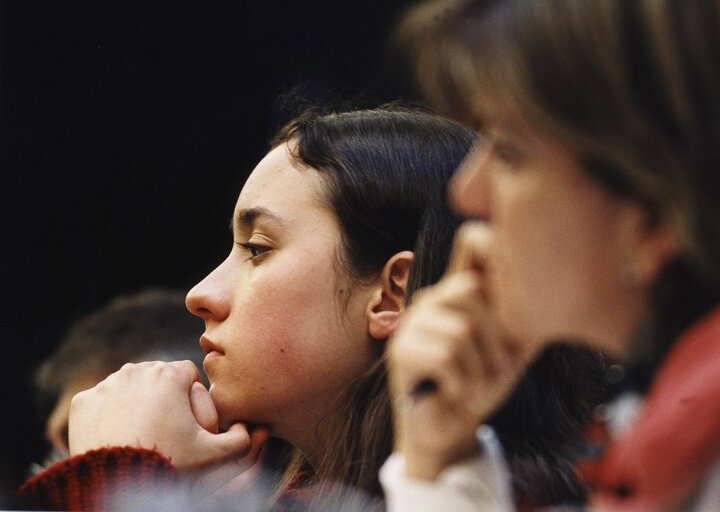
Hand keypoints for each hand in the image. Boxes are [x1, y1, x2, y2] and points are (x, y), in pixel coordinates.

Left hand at [69, 360, 252, 469]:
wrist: (118, 483)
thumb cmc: (170, 464)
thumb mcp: (213, 455)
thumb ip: (240, 439)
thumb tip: (249, 429)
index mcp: (170, 374)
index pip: (189, 374)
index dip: (194, 397)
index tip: (191, 421)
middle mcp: (137, 370)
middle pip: (159, 377)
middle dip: (166, 397)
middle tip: (168, 429)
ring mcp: (107, 385)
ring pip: (130, 387)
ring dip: (138, 402)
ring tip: (145, 432)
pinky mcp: (84, 401)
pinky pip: (102, 401)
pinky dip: (110, 414)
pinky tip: (119, 435)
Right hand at [387, 222, 540, 479]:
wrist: (451, 430)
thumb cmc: (481, 386)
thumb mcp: (513, 347)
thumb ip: (525, 315)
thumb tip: (559, 286)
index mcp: (459, 291)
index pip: (471, 240)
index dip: (494, 248)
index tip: (510, 293)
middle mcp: (432, 298)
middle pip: (471, 290)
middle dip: (495, 339)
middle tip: (494, 368)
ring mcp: (412, 322)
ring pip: (462, 330)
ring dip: (479, 372)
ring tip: (472, 385)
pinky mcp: (400, 350)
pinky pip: (447, 356)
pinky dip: (462, 385)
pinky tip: (454, 393)